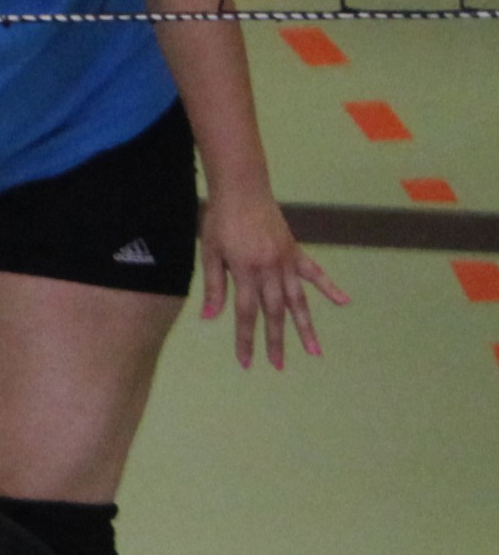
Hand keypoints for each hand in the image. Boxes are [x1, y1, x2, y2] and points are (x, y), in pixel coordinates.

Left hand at [197, 193, 345, 369]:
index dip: (246, 340)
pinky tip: (344, 302)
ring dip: (305, 327)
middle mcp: (269, 269)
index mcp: (246, 272)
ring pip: (298, 300)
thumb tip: (211, 318)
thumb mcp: (210, 253)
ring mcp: (286, 260)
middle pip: (274, 313)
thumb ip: (215, 287)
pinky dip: (329, 287)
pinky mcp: (294, 250)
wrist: (242, 188)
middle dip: (276, 341)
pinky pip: (315, 272)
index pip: (246, 314)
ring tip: (315, 351)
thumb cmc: (221, 220)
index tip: (247, 363)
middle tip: (279, 365)